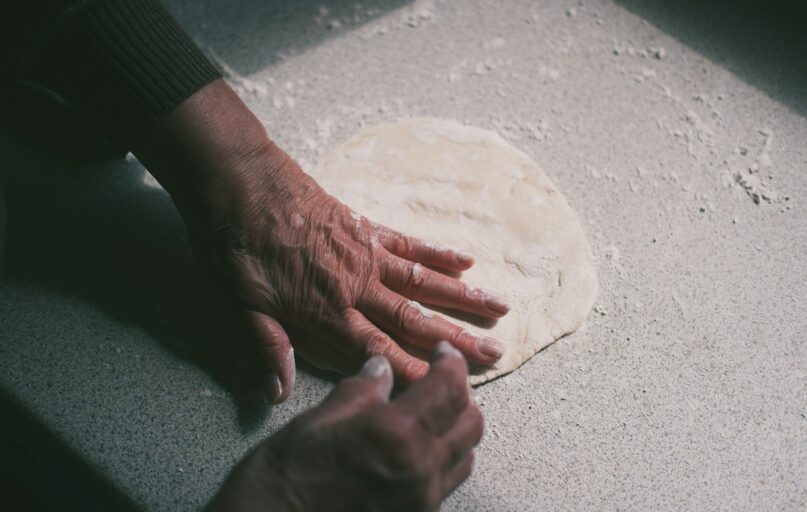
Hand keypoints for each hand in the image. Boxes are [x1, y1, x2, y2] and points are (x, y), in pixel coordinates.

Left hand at [133, 80, 509, 401]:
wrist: (238, 179)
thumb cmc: (232, 243)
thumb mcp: (237, 301)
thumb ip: (266, 344)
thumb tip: (278, 391)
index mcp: (324, 312)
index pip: (378, 353)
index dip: (415, 373)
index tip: (448, 389)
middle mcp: (355, 287)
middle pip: (414, 319)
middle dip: (456, 340)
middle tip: (496, 352)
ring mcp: (364, 254)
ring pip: (423, 282)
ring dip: (462, 297)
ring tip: (500, 308)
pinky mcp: (365, 227)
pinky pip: (409, 243)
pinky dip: (439, 252)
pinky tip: (467, 261)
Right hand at [208, 342, 483, 511]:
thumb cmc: (283, 480)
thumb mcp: (318, 421)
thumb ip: (360, 391)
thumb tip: (381, 369)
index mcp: (396, 435)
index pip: (449, 389)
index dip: (452, 363)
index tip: (443, 352)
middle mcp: (419, 470)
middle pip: (471, 422)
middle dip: (460, 394)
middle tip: (438, 378)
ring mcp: (420, 501)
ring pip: (465, 455)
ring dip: (456, 427)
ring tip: (430, 412)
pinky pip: (446, 483)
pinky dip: (444, 457)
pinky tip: (417, 447)